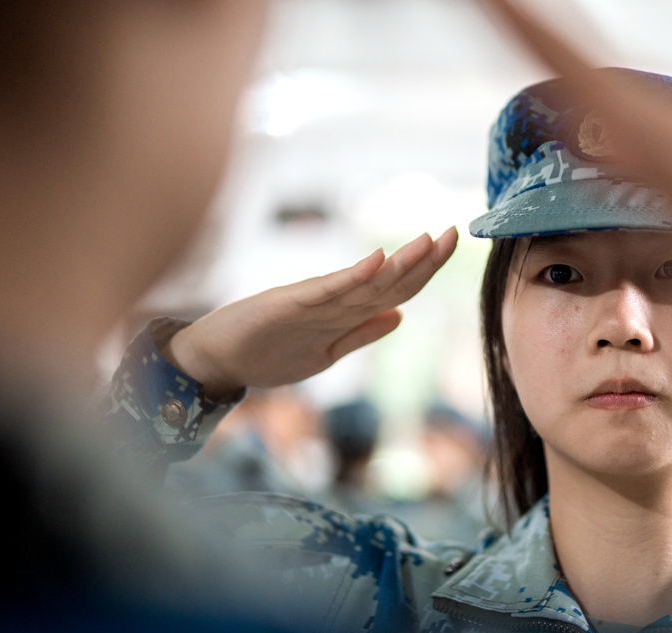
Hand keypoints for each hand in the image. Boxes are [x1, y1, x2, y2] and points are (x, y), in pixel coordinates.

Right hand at [164, 227, 457, 399]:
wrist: (215, 360)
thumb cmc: (267, 354)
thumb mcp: (326, 354)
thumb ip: (361, 334)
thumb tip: (400, 316)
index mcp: (346, 313)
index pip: (396, 289)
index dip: (425, 271)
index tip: (452, 248)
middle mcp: (335, 301)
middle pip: (388, 278)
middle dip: (423, 259)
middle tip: (456, 233)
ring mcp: (312, 300)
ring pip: (365, 280)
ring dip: (398, 262)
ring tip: (428, 242)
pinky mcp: (288, 303)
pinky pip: (327, 289)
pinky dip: (354, 275)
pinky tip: (378, 260)